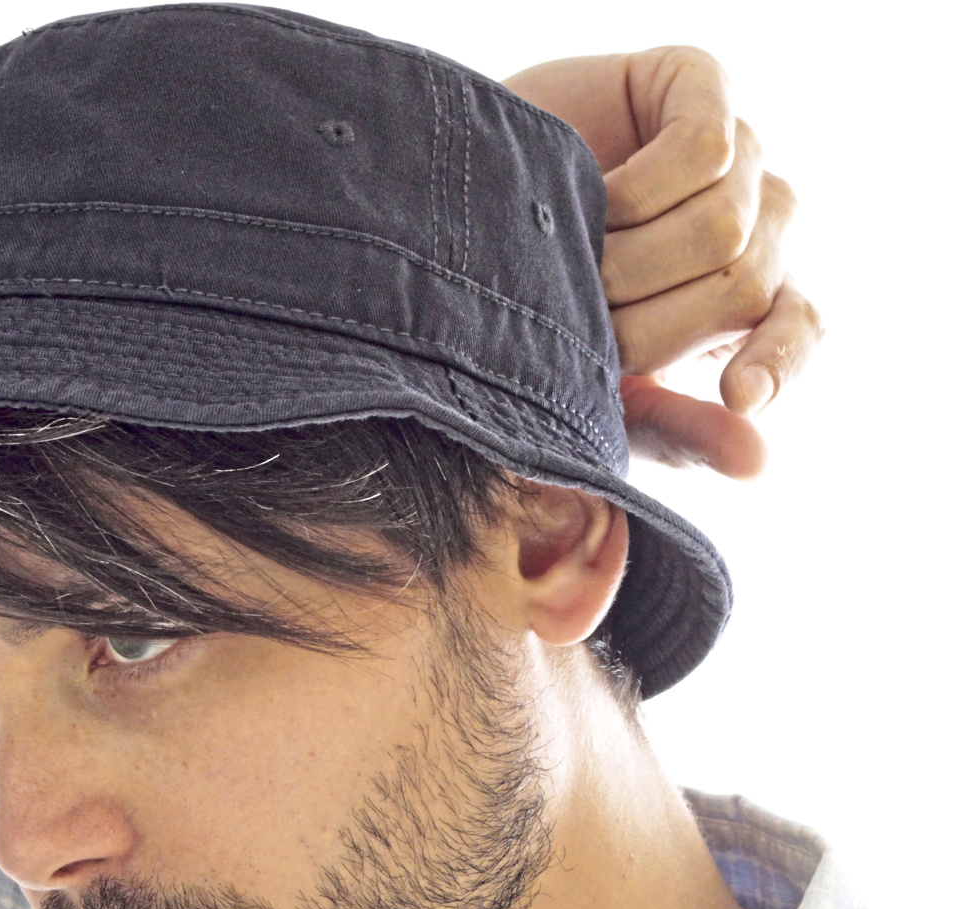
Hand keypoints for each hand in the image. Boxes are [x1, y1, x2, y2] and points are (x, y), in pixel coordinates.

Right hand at [504, 49, 822, 477]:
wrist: (467, 217)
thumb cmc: (541, 313)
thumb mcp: (604, 391)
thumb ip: (677, 429)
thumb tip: (756, 464)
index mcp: (746, 301)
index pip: (800, 329)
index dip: (775, 363)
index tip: (738, 395)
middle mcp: (756, 224)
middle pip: (743, 289)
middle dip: (649, 322)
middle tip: (582, 319)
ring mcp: (738, 154)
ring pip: (726, 228)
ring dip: (633, 261)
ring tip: (580, 261)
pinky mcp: (701, 86)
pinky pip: (707, 150)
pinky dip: (642, 190)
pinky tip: (596, 197)